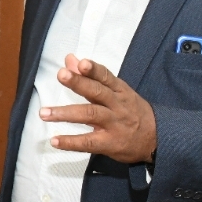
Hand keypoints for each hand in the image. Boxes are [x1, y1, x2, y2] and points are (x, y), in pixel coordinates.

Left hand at [40, 54, 156, 163]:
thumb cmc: (131, 111)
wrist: (157, 138)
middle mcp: (117, 105)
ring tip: (44, 113)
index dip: (93, 69)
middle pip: (97, 92)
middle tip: (61, 75)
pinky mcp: (110, 143)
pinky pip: (89, 142)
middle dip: (78, 83)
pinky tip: (55, 140)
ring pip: (90, 115)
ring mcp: (114, 124)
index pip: (106, 76)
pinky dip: (71, 142)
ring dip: (65, 113)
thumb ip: (90, 76)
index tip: (80, 63)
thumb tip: (70, 59)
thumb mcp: (116, 91)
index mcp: (119, 90)